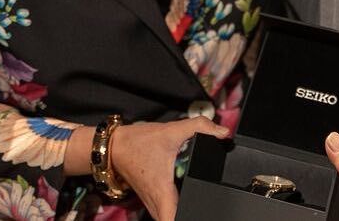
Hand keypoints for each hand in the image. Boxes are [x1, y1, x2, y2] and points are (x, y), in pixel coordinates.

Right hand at [109, 117, 228, 219]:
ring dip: (179, 215)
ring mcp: (151, 203)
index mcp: (162, 190)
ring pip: (167, 218)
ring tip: (197, 208)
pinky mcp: (150, 199)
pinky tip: (183, 203)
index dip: (187, 218)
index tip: (199, 214)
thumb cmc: (138, 142)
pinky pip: (163, 213)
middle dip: (189, 217)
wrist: (114, 146)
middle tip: (206, 210)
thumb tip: (223, 132)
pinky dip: (173, 211)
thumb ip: (200, 127)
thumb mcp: (171, 130)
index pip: (171, 220)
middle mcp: (155, 202)